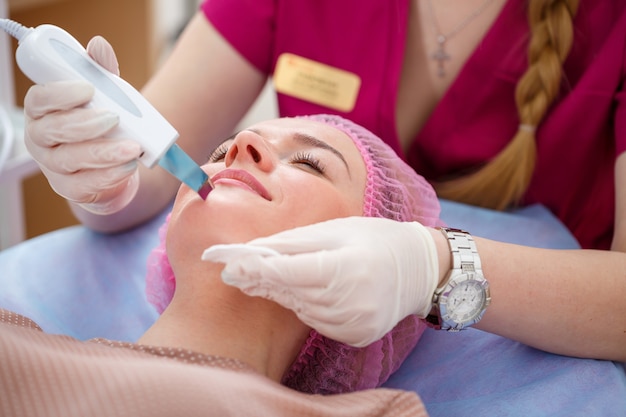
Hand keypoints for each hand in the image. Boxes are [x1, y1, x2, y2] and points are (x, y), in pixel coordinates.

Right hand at [23, 36, 141, 213]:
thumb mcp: (105, 96)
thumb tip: (98, 45)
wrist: (115, 166)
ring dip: (103, 152)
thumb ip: (101, 73)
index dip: (60, 94)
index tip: (88, 89)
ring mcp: (54, 167)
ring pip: (70, 159)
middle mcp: (42, 140)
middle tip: (114, 118)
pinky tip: (128, 166)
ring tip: (132, 147)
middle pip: (53, 131)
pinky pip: (86, 185)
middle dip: (84, 123)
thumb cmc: (103, 125)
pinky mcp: (72, 189)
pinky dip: (109, 175)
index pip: (39, 100)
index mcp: (43, 112)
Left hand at [202, 217, 439, 346]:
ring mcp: (355, 324)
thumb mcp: (336, 229)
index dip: (256, 269)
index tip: (228, 266)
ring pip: (300, 309)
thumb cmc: (375, 239)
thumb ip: (294, 242)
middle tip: (234, 271)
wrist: (419, 268)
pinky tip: (303, 291)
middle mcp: (351, 302)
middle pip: (291, 293)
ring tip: (264, 278)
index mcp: (347, 268)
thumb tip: (254, 250)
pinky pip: (317, 322)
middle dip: (261, 281)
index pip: (289, 272)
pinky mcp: (357, 336)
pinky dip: (305, 306)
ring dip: (282, 294)